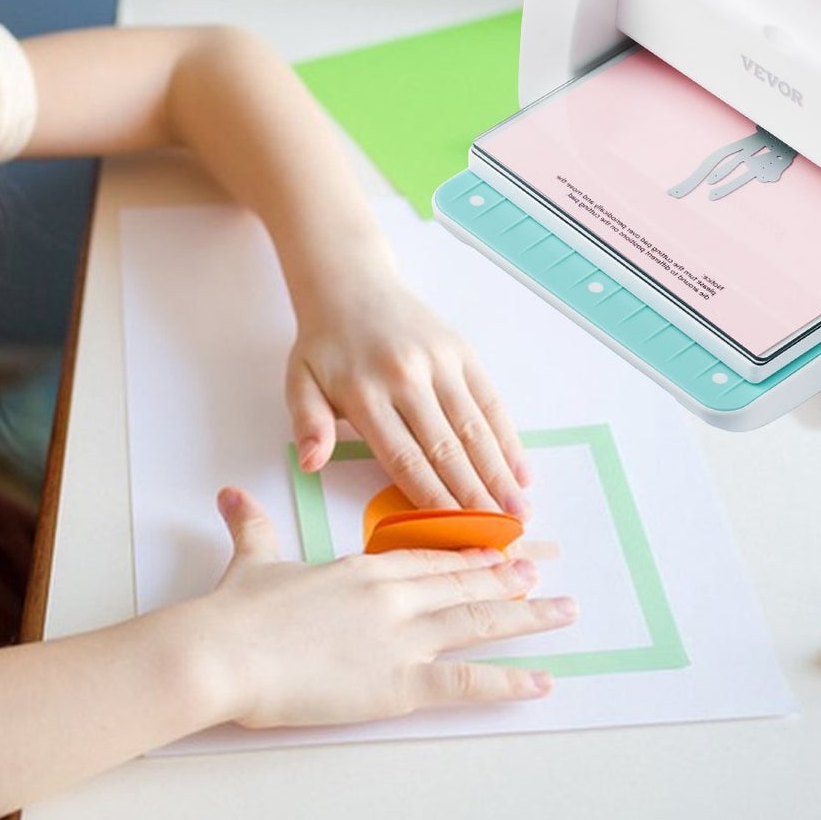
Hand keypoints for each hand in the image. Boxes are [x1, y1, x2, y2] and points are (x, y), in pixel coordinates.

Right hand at [197, 489, 574, 728]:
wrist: (222, 651)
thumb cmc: (235, 612)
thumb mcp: (252, 559)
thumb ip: (252, 527)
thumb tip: (231, 495)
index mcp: (364, 567)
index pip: (432, 553)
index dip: (472, 548)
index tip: (505, 541)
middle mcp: (394, 594)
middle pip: (466, 579)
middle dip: (513, 572)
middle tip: (551, 563)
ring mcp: (401, 637)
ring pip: (479, 620)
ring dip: (526, 614)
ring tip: (564, 608)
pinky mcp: (398, 683)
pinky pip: (466, 681)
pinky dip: (508, 682)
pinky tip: (541, 682)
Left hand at [285, 273, 530, 516]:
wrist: (352, 283)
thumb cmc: (326, 345)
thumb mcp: (299, 382)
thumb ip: (307, 424)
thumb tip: (311, 463)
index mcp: (364, 394)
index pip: (404, 459)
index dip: (433, 501)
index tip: (456, 536)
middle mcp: (406, 378)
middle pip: (446, 449)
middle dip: (476, 497)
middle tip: (501, 535)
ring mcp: (439, 362)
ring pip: (474, 427)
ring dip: (499, 473)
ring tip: (520, 510)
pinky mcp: (461, 351)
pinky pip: (489, 400)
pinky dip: (507, 437)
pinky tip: (520, 469)